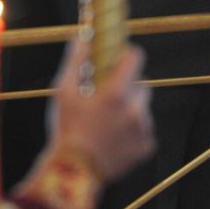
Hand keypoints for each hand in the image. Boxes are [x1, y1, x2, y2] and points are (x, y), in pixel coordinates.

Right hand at [47, 42, 154, 183]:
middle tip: (107, 96)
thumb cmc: (66, 129)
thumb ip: (75, 62)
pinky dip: (132, 131)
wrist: (75, 171)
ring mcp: (143, 130)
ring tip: (107, 122)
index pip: (135, 59)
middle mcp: (135, 110)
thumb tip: (82, 37)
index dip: (128, 55)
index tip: (119, 57)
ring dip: (130, 109)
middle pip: (142, 85)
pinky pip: (144, 130)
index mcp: (116, 94)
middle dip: (128, 87)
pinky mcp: (147, 147)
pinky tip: (113, 137)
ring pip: (143, 109)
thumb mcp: (63, 93)